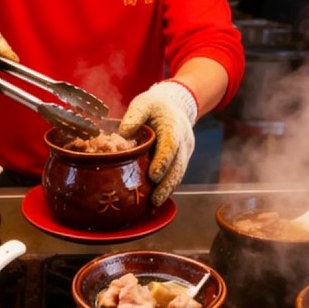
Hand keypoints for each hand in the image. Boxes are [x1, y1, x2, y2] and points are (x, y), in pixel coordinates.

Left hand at [119, 81, 197, 206]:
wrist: (175, 106)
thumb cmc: (155, 106)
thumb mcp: (143, 103)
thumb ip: (134, 116)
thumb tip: (123, 134)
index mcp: (173, 126)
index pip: (171, 145)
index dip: (163, 161)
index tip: (154, 175)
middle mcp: (183, 141)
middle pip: (178, 165)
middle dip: (167, 184)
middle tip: (154, 199)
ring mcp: (185, 152)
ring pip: (179, 174)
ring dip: (168, 190)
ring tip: (154, 204)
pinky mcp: (181, 159)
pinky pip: (176, 175)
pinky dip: (168, 188)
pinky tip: (157, 200)